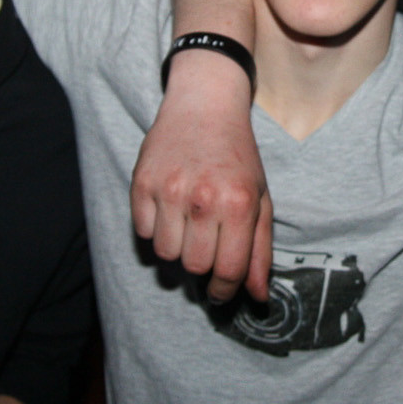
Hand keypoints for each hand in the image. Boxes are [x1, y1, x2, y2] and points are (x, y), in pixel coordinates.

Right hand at [132, 51, 272, 302]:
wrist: (204, 106)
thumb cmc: (237, 157)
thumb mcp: (261, 199)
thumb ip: (260, 251)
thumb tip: (258, 297)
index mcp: (239, 204)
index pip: (227, 270)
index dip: (224, 290)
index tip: (220, 292)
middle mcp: (204, 198)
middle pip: (194, 266)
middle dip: (202, 266)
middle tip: (207, 247)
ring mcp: (169, 190)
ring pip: (165, 254)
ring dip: (177, 248)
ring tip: (189, 224)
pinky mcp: (142, 183)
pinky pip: (142, 232)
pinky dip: (155, 229)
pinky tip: (170, 209)